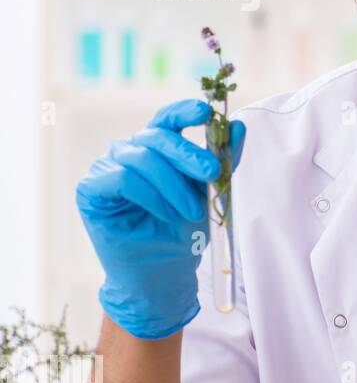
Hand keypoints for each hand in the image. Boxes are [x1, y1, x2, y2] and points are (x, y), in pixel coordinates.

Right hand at [76, 99, 246, 339]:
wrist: (162, 272)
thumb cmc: (182, 231)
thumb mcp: (209, 192)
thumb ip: (222, 161)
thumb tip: (238, 127)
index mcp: (156, 148)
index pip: (167, 118)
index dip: (184, 111)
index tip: (205, 112)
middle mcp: (129, 151)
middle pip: (158, 136)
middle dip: (190, 155)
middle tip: (213, 175)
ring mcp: (107, 167)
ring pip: (143, 158)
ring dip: (174, 186)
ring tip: (190, 211)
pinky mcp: (91, 189)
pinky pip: (122, 178)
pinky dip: (150, 195)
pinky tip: (164, 214)